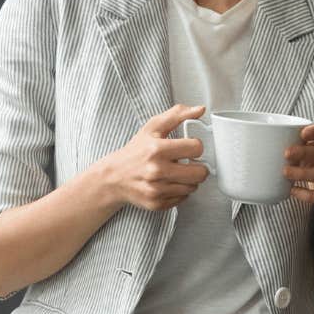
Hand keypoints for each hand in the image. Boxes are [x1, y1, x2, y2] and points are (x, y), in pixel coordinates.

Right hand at [96, 104, 210, 210]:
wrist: (113, 177)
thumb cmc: (135, 151)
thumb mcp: (152, 128)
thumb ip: (177, 115)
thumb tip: (200, 110)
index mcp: (157, 149)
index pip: (196, 148)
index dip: (196, 147)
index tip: (190, 148)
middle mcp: (157, 171)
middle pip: (200, 173)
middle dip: (198, 167)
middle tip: (190, 163)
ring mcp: (157, 189)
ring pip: (193, 187)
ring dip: (189, 180)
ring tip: (178, 173)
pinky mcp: (157, 203)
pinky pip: (183, 198)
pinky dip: (180, 191)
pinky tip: (170, 183)